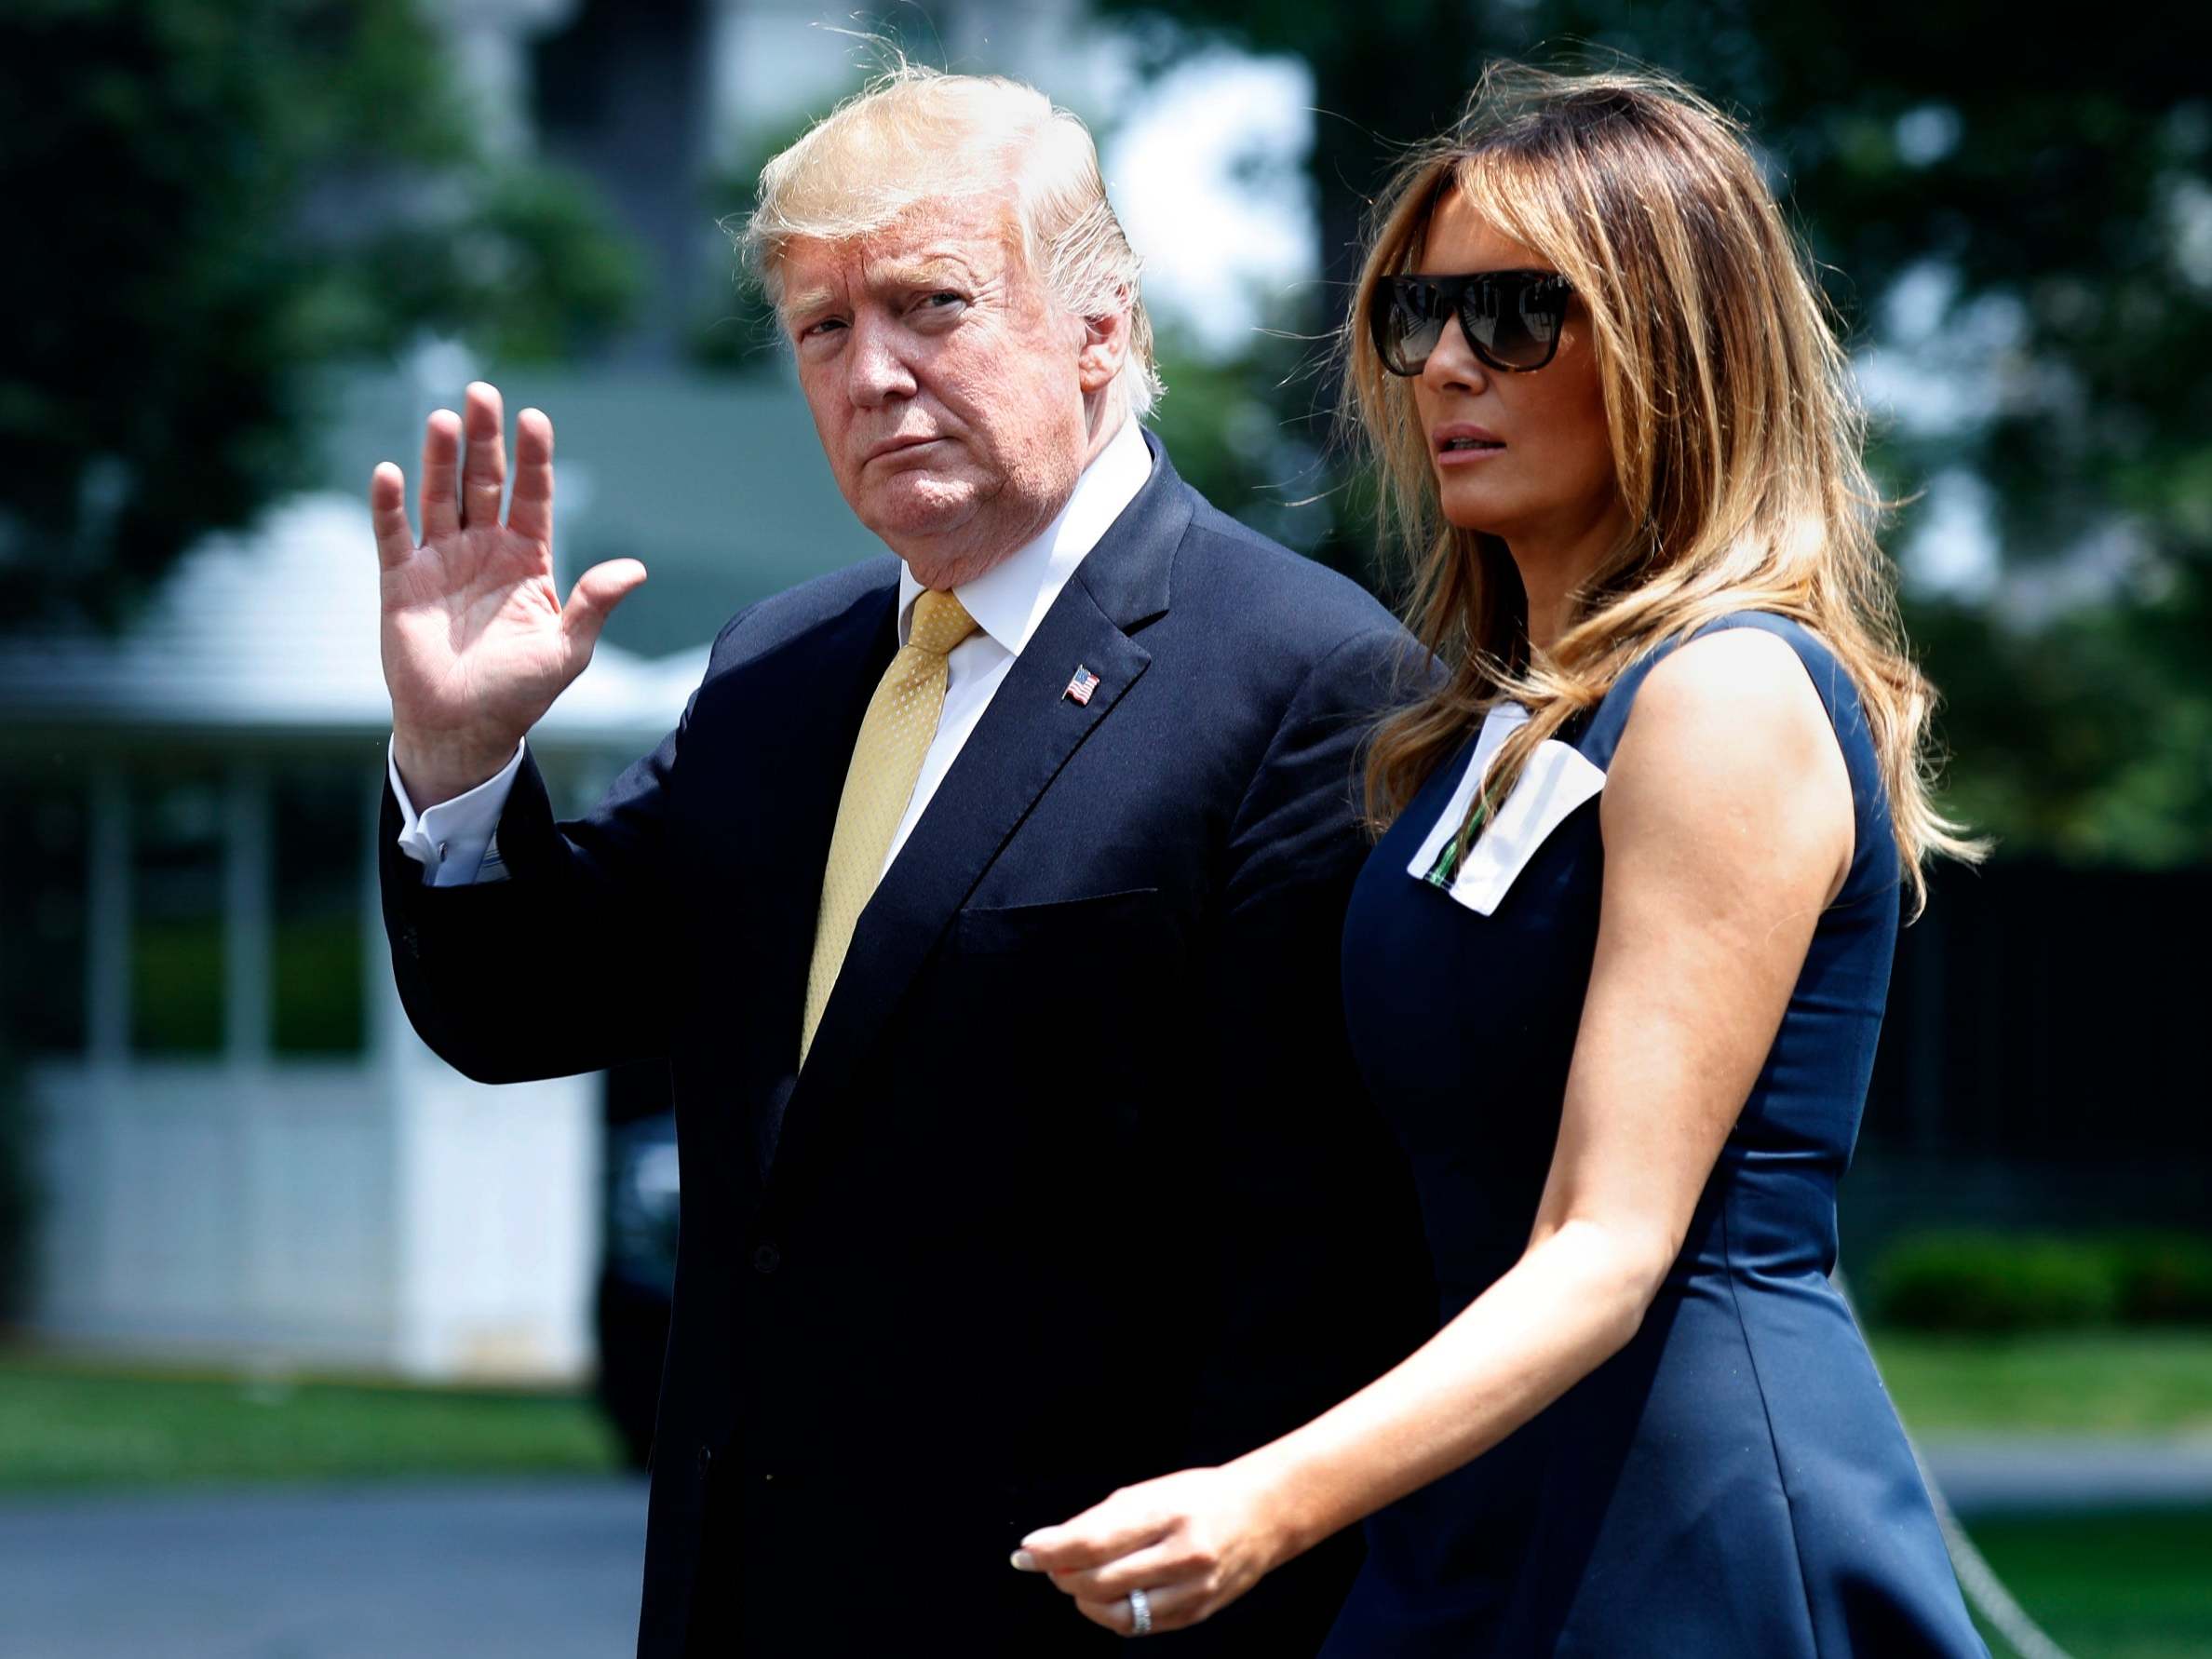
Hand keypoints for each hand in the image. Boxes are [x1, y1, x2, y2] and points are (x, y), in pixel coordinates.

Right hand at [371, 381, 645, 806]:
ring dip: (438, 458)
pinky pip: (392, 533)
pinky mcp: (400, 580)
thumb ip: (594, 605)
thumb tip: (636, 569)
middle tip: (482, 392)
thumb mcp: (567, 650)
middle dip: (484, 439)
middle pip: (484, 481)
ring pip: (439, 495)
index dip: (533, 458)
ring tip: (443, 418)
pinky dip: (389, 504)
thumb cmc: (519, 693)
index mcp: (527, 560)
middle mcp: (483, 550)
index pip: (532, 496)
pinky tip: (390, 471)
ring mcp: (440, 560)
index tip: (535, 419)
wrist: (463, 729)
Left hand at [1012, 1464, 1297, 1637]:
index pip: (1096, 1540)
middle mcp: (1183, 1555)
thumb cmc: (1197, 1497)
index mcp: (1168, 1513)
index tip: (1024, 1552)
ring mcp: (1193, 1591)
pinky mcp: (1196, 1614)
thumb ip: (1099, 1520)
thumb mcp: (1150, 1492)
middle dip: (1063, 1576)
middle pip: (1100, 1582)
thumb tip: (1045, 1546)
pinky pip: (1138, 1625)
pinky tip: (1107, 1594)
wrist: (1262, 1516)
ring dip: (1084, 1599)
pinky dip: (1112, 1613)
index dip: (1052, 1551)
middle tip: (1048, 1564)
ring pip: (1116, 1614)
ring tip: (1077, 1579)